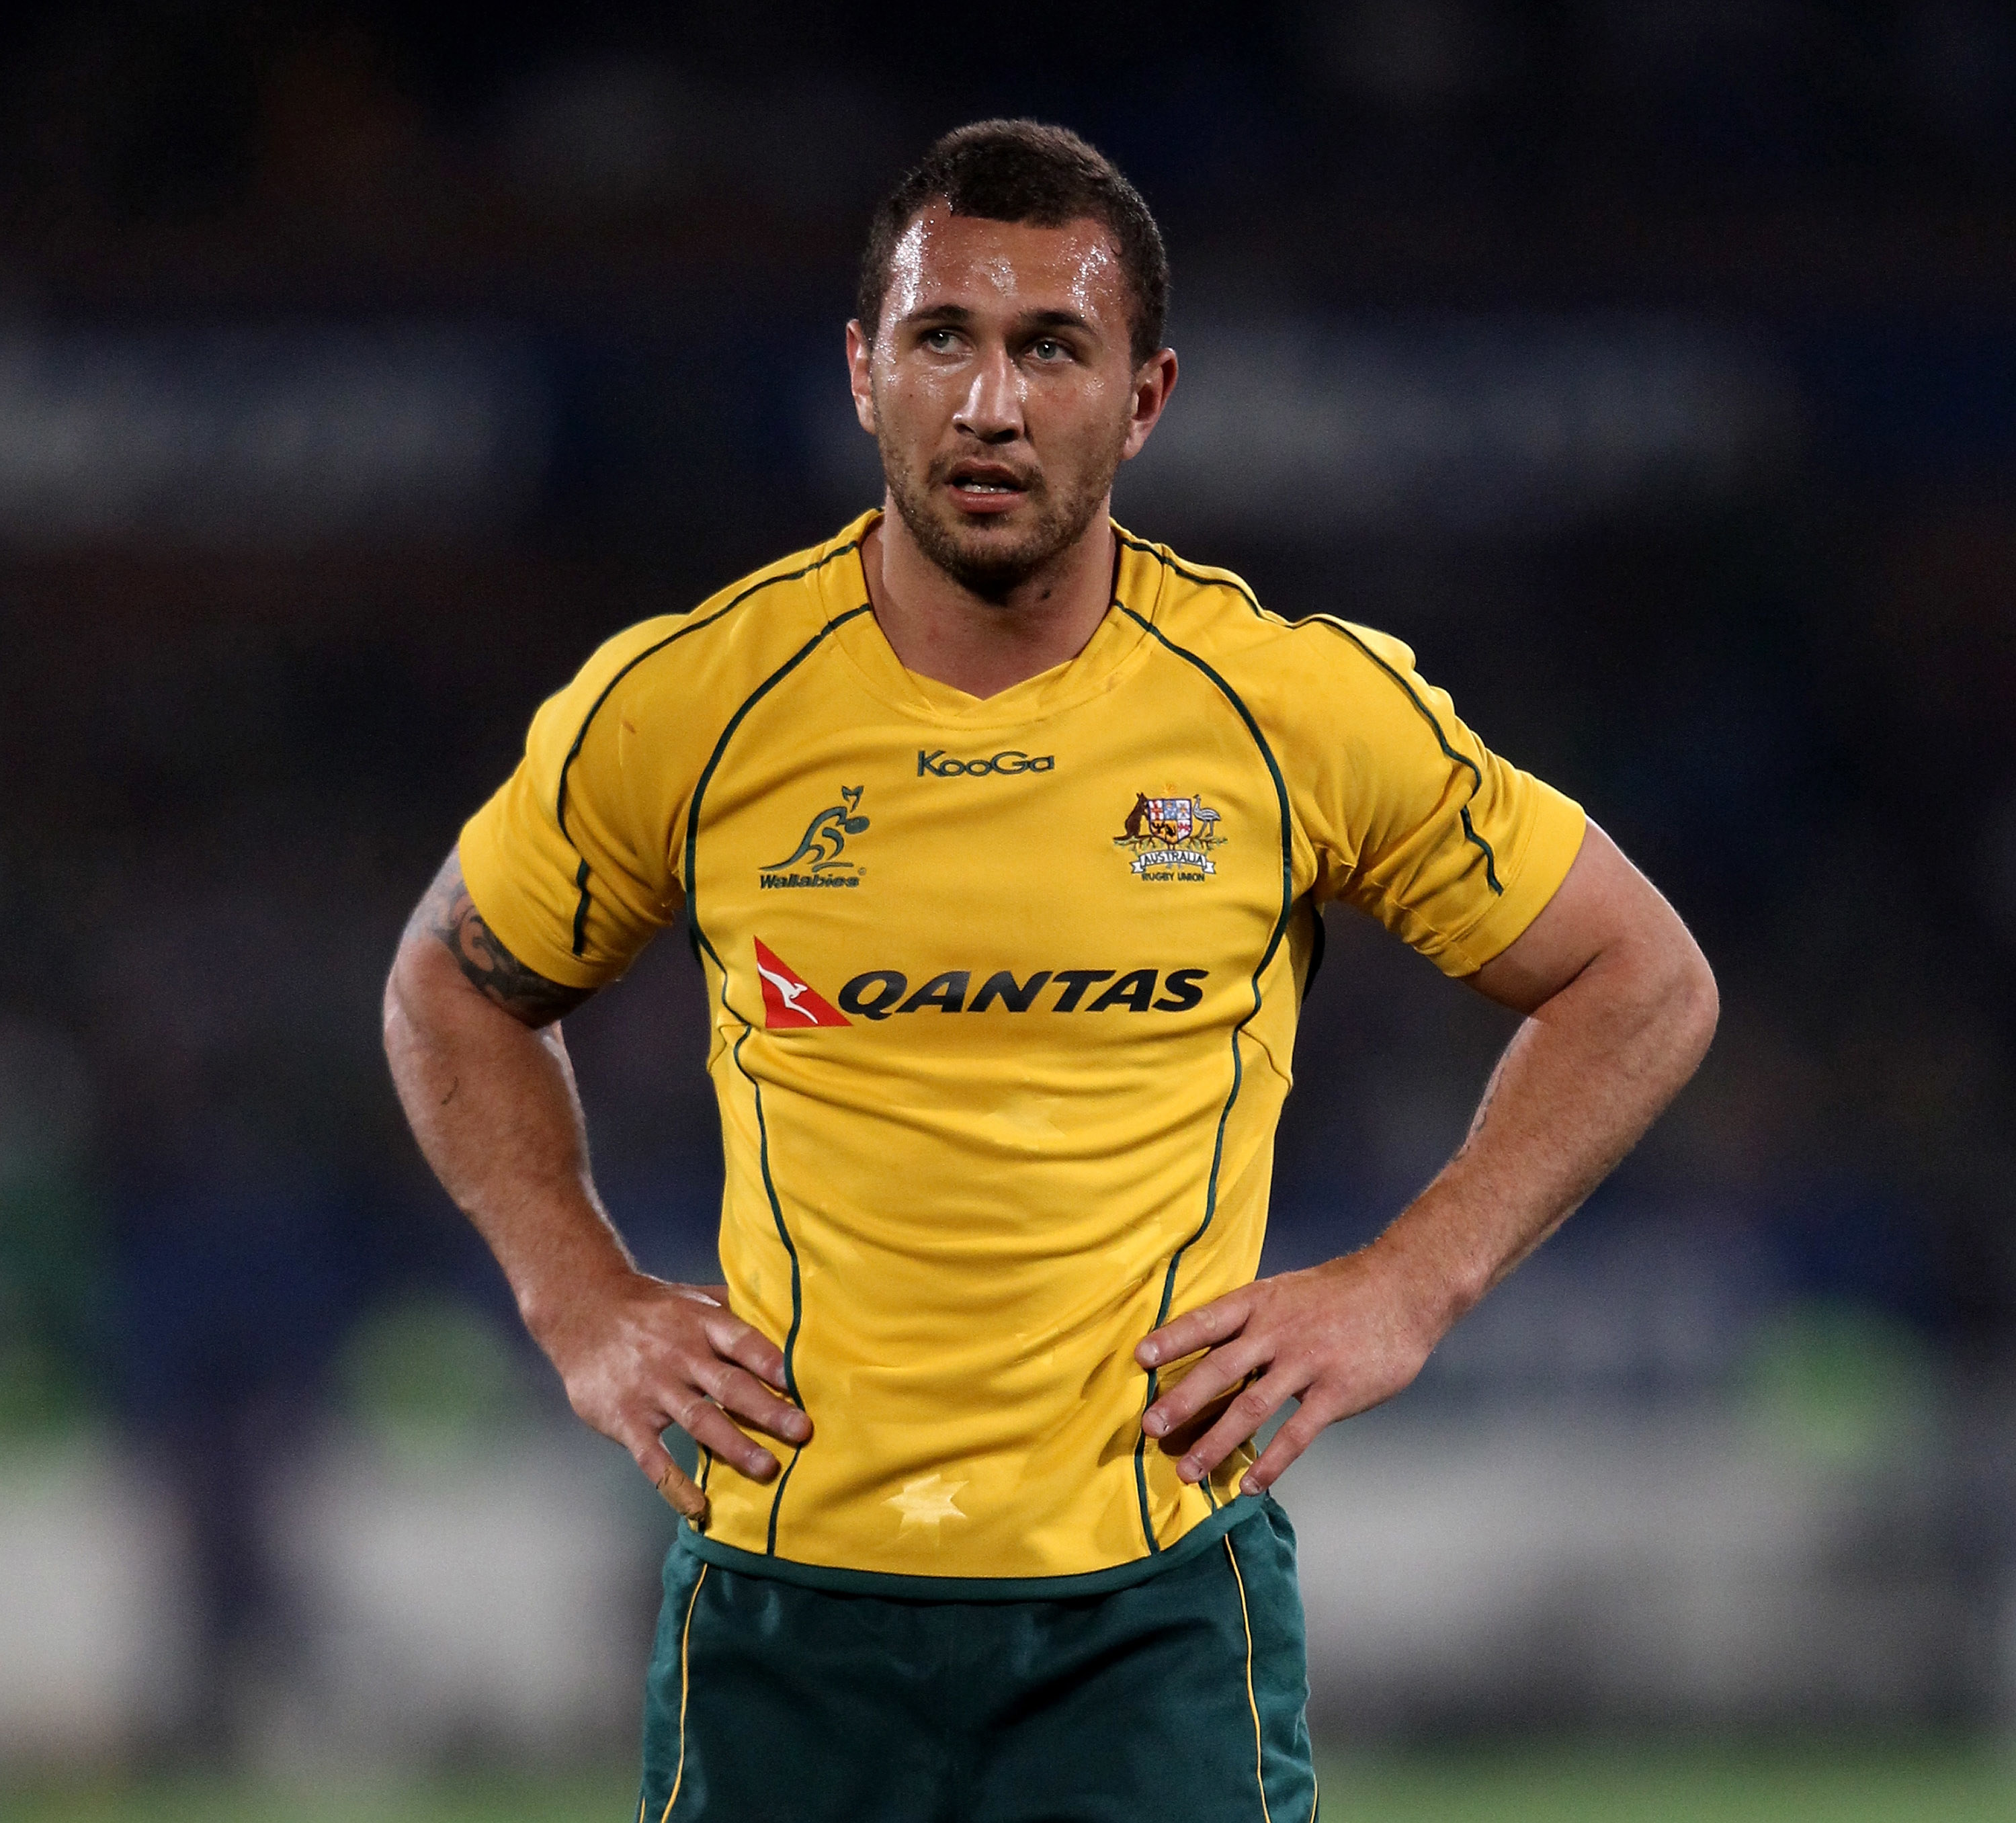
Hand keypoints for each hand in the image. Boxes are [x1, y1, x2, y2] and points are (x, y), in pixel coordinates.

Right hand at [533, 1272, 809, 1519]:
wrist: (583, 1311)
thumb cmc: (651, 1308)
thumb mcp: (693, 1296)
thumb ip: (736, 1307)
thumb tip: (789, 1314)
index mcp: (700, 1323)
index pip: (743, 1342)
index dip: (772, 1361)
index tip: (802, 1382)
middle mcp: (679, 1355)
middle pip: (729, 1385)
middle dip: (768, 1410)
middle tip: (802, 1431)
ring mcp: (652, 1388)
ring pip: (699, 1421)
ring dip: (734, 1446)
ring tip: (767, 1468)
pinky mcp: (626, 1418)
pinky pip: (652, 1456)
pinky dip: (673, 1482)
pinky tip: (697, 1505)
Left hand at [1135, 1247, 1439, 1496]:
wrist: (1404, 1289)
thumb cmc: (1340, 1292)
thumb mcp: (1288, 1290)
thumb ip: (1253, 1319)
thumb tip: (1211, 1347)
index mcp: (1261, 1303)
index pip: (1206, 1320)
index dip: (1172, 1339)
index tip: (1139, 1358)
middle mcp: (1277, 1332)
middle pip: (1219, 1369)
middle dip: (1181, 1402)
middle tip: (1150, 1429)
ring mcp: (1307, 1363)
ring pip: (1251, 1408)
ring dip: (1216, 1443)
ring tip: (1188, 1472)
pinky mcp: (1335, 1393)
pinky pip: (1296, 1434)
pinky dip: (1271, 1463)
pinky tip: (1249, 1485)